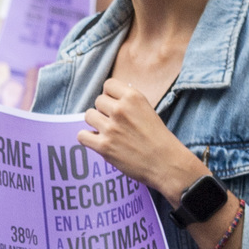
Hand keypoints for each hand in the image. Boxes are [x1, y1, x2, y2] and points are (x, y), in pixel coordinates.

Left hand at [75, 79, 206, 196]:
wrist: (166, 163)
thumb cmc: (158, 138)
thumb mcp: (147, 110)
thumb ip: (129, 102)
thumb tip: (110, 97)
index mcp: (133, 97)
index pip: (109, 85)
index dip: (110, 95)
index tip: (115, 105)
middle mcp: (120, 109)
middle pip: (98, 101)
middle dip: (104, 111)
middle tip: (115, 123)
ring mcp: (111, 128)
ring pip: (88, 116)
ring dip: (96, 123)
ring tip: (107, 132)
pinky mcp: (104, 146)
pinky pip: (82, 135)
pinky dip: (88, 138)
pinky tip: (98, 141)